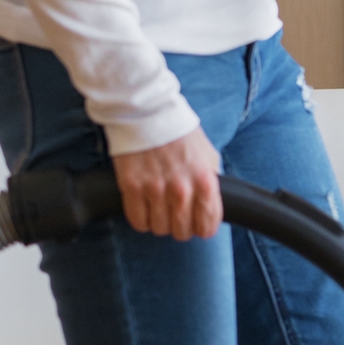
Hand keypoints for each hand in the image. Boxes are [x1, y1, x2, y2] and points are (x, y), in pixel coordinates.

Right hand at [113, 126, 222, 240]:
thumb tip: (210, 205)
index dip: (202, 228)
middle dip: (180, 227)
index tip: (197, 223)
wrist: (147, 112)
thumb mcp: (208, 155)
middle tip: (176, 215)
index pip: (207, 226)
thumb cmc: (180, 132)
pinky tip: (144, 208)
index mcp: (205, 182)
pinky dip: (141, 220)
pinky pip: (138, 221)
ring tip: (159, 208)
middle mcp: (181, 190)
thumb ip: (211, 182)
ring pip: (160, 229)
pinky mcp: (132, 187)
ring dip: (160, 222)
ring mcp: (155, 190)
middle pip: (182, 232)